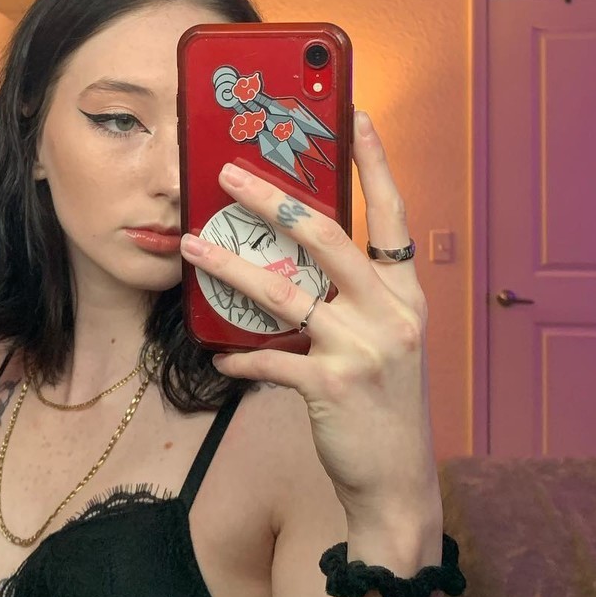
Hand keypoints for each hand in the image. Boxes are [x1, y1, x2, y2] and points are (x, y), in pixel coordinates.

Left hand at [179, 111, 437, 529]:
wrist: (396, 481)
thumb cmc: (382, 406)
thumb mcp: (384, 343)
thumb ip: (352, 301)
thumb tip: (290, 264)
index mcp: (404, 293)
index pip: (393, 213)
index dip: (375, 163)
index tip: (355, 114)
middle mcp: (391, 311)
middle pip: (325, 237)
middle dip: (270, 199)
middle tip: (227, 173)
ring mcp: (364, 347)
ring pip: (284, 291)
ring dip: (230, 266)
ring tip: (192, 243)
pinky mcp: (332, 385)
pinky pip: (270, 359)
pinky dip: (241, 356)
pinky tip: (222, 356)